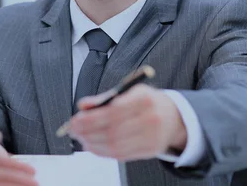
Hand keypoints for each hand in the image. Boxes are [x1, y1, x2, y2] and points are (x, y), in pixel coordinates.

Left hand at [68, 84, 186, 160]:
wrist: (174, 117)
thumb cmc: (147, 102)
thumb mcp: (129, 91)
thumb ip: (105, 98)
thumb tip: (83, 105)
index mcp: (144, 98)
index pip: (114, 110)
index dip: (91, 118)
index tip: (76, 119)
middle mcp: (151, 118)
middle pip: (113, 130)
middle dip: (88, 132)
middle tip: (73, 130)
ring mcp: (152, 137)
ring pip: (115, 145)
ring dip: (92, 144)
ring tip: (80, 138)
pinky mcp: (150, 151)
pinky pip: (121, 155)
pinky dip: (102, 152)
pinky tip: (92, 146)